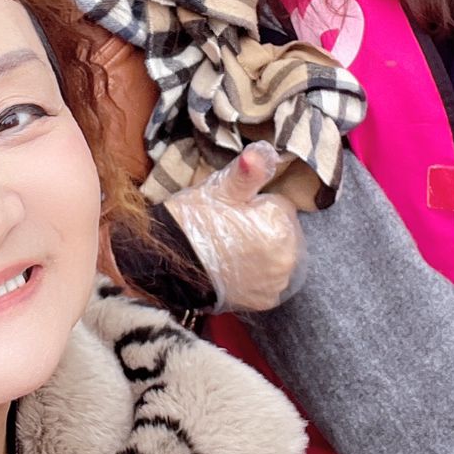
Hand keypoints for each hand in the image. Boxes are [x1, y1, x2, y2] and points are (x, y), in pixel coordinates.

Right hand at [164, 142, 305, 312]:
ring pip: (276, 256)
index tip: (233, 211)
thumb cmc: (193, 221)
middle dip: (261, 228)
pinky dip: (256, 275)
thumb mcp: (220, 189)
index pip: (279, 206)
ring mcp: (276, 284)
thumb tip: (264, 152)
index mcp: (281, 227)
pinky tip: (233, 268)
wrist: (166, 265)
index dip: (254, 205)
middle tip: (228, 229)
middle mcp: (288, 259)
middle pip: (281, 232)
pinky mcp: (264, 302)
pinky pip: (268, 280)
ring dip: (261, 252)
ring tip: (228, 249)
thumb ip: (248, 171)